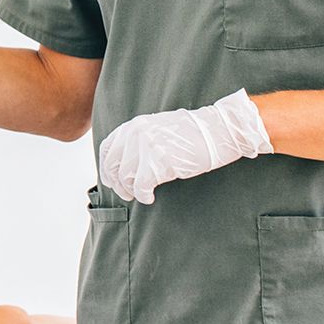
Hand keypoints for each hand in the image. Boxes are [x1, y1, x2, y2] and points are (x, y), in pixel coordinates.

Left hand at [98, 89, 272, 203]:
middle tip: (127, 194)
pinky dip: (143, 195)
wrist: (217, 130)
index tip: (112, 182)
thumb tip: (123, 164)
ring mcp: (147, 147)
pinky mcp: (160, 161)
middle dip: (118, 184)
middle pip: (113, 166)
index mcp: (134, 125)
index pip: (107, 149)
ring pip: (125, 178)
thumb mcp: (157, 129)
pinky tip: (150, 197)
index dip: (107, 169)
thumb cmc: (191, 134)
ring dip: (132, 191)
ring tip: (143, 195)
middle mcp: (136, 134)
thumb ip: (138, 141)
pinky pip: (140, 185)